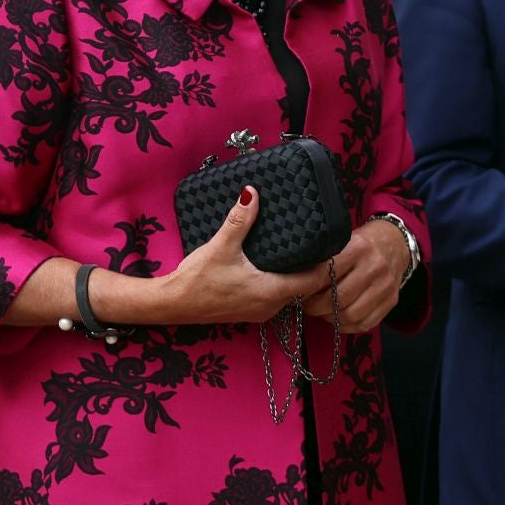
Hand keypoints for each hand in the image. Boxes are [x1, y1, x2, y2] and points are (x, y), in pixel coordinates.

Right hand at [162, 188, 331, 323]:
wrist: (172, 305)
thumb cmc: (197, 280)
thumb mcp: (221, 246)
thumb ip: (240, 219)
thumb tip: (252, 193)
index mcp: (272, 292)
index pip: (315, 280)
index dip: (327, 263)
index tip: (331, 244)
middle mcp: (272, 306)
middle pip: (305, 286)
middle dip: (312, 266)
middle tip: (317, 240)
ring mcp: (261, 312)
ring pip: (290, 292)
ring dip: (295, 274)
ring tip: (298, 249)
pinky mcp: (250, 311)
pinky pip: (275, 296)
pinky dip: (280, 281)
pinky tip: (273, 264)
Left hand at [307, 218, 408, 333]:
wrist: (394, 242)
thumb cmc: (361, 243)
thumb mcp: (342, 240)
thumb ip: (323, 258)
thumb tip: (297, 280)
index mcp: (359, 247)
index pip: (326, 274)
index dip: (309, 288)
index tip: (299, 291)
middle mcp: (375, 266)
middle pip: (339, 298)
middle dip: (317, 307)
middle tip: (308, 305)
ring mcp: (385, 285)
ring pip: (352, 315)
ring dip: (332, 318)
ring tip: (323, 311)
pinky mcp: (391, 300)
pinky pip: (365, 323)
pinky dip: (348, 326)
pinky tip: (339, 318)